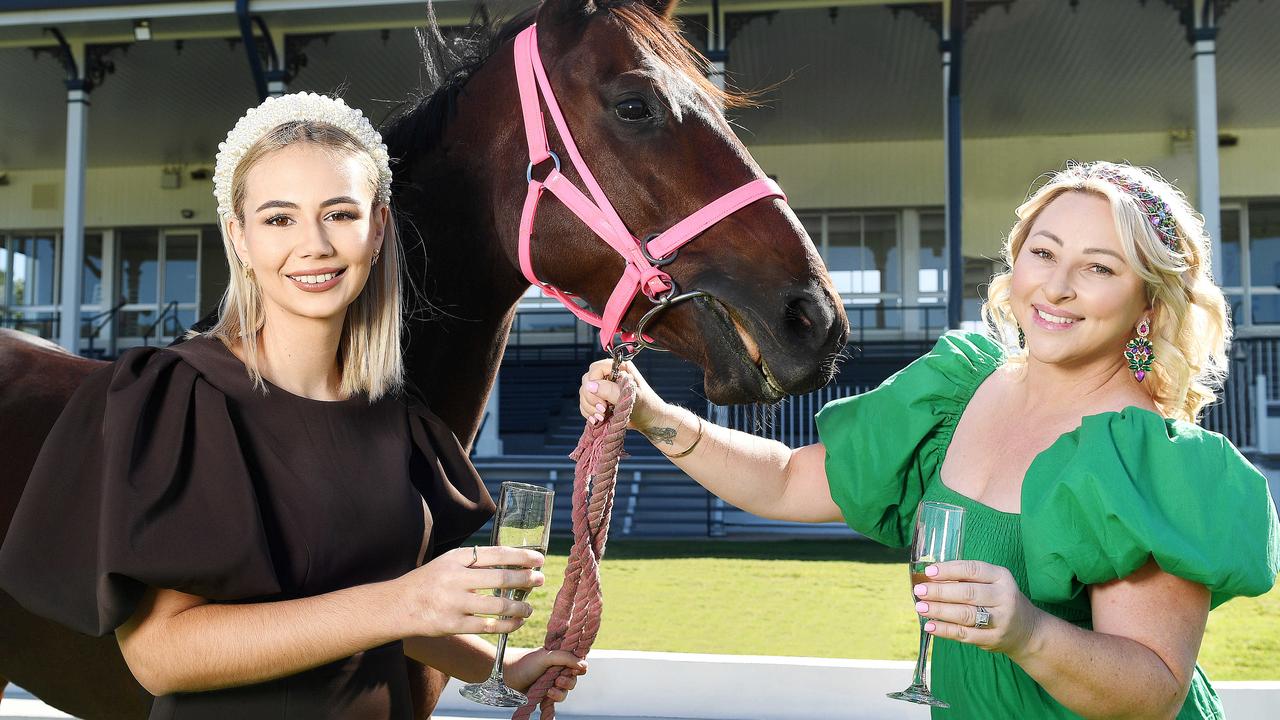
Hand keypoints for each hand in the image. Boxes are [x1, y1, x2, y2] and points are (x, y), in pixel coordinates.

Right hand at [392, 546, 544, 637]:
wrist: (397, 606)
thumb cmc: (428, 582)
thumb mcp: (448, 562)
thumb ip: (475, 561)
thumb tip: (512, 562)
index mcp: (456, 559)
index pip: (496, 554)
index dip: (521, 557)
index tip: (538, 559)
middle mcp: (456, 578)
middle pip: (501, 579)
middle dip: (526, 579)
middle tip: (540, 580)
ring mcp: (454, 603)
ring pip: (498, 606)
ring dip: (520, 607)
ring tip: (529, 607)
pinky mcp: (453, 625)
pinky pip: (489, 627)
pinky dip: (507, 625)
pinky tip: (517, 623)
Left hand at [504, 647, 587, 702]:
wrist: (508, 677)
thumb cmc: (526, 663)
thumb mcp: (547, 656)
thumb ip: (565, 657)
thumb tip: (584, 665)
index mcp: (560, 658)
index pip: (577, 662)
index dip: (579, 667)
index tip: (575, 670)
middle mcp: (557, 670)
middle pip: (573, 679)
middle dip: (568, 682)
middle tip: (558, 680)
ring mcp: (551, 683)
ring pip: (565, 691)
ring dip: (560, 692)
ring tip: (549, 691)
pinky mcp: (545, 695)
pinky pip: (556, 701)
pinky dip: (554, 702)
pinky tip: (549, 699)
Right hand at [579, 358, 663, 429]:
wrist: (650, 420)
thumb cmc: (646, 406)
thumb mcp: (630, 397)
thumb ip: (610, 390)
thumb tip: (590, 386)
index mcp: (619, 368)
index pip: (595, 369)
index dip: (594, 384)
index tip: (602, 400)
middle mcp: (609, 375)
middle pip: (587, 381)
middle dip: (591, 399)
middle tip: (603, 411)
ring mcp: (603, 387)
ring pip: (584, 393)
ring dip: (589, 407)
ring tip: (602, 417)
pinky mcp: (600, 399)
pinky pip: (585, 403)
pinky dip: (588, 412)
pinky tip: (597, 420)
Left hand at [913, 559, 1042, 655]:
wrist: (1027, 631)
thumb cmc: (1000, 600)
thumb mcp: (992, 583)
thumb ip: (966, 579)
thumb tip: (931, 577)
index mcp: (1002, 577)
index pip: (973, 570)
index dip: (949, 570)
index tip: (929, 571)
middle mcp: (1004, 597)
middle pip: (967, 593)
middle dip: (940, 591)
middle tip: (919, 590)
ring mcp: (1001, 620)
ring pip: (965, 614)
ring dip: (939, 610)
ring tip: (921, 607)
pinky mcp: (993, 639)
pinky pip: (965, 634)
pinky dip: (945, 630)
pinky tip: (930, 625)